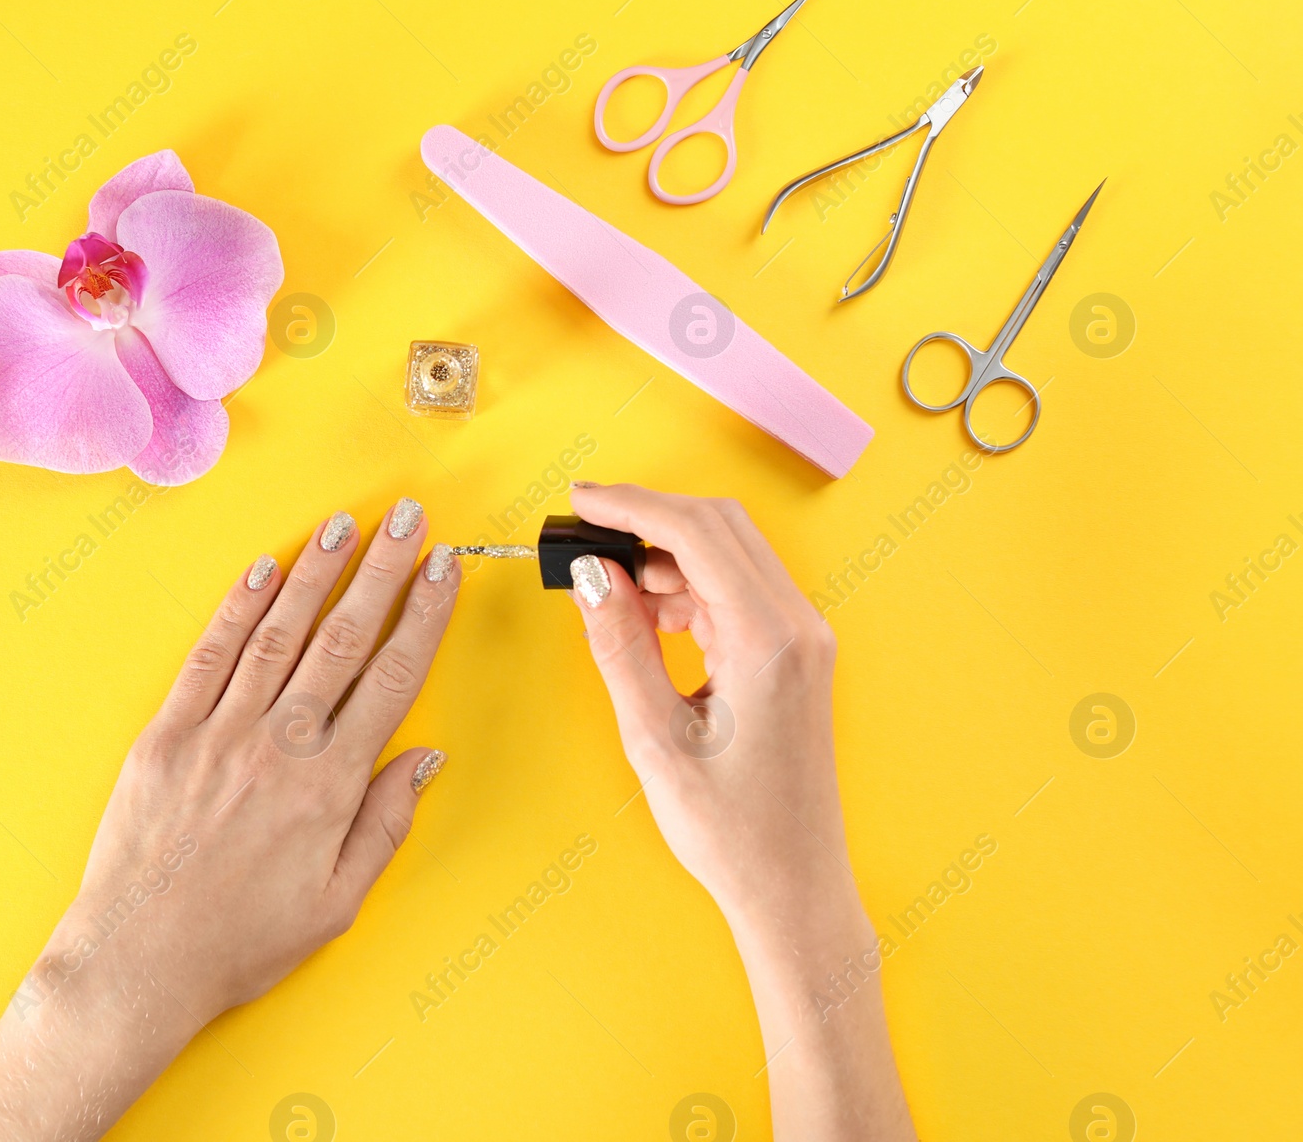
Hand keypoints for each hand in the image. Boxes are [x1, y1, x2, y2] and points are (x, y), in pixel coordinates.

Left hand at [0, 499, 458, 1141]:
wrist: (138, 960)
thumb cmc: (241, 941)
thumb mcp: (337, 901)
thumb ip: (386, 823)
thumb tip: (425, 756)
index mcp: (330, 785)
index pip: (393, 677)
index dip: (423, 615)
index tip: (442, 568)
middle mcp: (281, 744)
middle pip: (344, 637)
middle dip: (380, 569)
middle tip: (404, 517)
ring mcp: (220, 731)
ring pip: (280, 631)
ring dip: (315, 572)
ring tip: (343, 526)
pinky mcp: (168, 733)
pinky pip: (210, 655)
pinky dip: (238, 607)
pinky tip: (262, 570)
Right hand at [566, 483, 914, 1141]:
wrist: (793, 886)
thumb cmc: (732, 830)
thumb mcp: (655, 738)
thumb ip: (621, 645)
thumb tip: (593, 576)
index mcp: (768, 640)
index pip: (697, 532)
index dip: (632, 505)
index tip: (581, 499)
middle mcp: (798, 626)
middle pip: (721, 527)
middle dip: (649, 518)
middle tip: (586, 529)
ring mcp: (803, 639)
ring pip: (731, 554)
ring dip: (669, 555)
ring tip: (610, 588)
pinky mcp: (796, 655)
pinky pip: (739, 592)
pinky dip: (691, 587)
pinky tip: (650, 614)